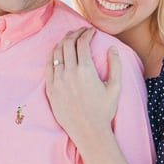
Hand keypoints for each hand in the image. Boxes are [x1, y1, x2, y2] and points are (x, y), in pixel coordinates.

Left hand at [46, 28, 120, 144]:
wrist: (89, 131)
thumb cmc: (104, 110)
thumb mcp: (115, 87)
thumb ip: (115, 65)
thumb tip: (112, 48)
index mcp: (86, 70)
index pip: (82, 43)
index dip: (87, 34)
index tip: (91, 32)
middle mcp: (69, 73)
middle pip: (68, 44)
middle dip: (75, 34)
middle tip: (80, 32)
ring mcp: (57, 81)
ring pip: (56, 53)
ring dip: (63, 42)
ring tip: (69, 39)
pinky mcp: (50, 89)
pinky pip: (48, 66)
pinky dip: (53, 55)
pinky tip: (58, 53)